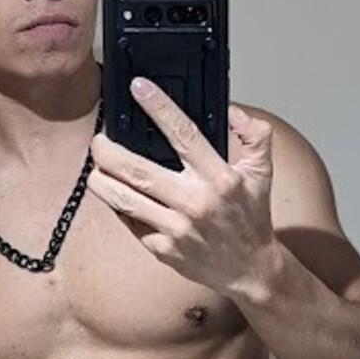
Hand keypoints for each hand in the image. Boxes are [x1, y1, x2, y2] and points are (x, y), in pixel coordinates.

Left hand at [88, 80, 276, 294]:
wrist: (250, 270)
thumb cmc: (252, 220)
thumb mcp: (263, 173)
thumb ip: (255, 136)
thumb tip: (234, 112)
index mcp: (219, 179)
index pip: (183, 134)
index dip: (159, 107)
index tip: (140, 89)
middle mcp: (195, 202)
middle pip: (138, 170)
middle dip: (109, 152)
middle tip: (99, 141)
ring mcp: (176, 228)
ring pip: (124, 199)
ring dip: (102, 181)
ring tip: (96, 168)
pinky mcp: (163, 249)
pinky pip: (131, 223)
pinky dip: (119, 207)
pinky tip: (115, 195)